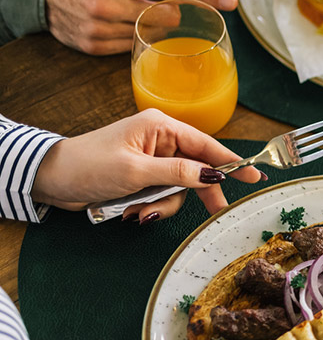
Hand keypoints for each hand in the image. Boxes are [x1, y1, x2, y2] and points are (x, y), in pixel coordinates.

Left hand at [30, 109, 263, 220]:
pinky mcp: (142, 177)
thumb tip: (213, 175)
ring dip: (162, 204)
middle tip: (214, 212)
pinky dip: (151, 206)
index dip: (232, 162)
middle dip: (197, 192)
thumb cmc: (88, 165)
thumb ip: (178, 173)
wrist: (50, 179)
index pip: (207, 145)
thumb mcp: (136, 171)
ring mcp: (151, 160)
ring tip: (138, 211)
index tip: (255, 176)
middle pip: (197, 169)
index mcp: (160, 127)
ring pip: (180, 187)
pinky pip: (162, 195)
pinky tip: (131, 211)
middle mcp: (160, 141)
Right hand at [45, 0, 237, 54]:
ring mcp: (100, 28)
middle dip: (175, 11)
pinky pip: (131, 47)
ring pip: (151, 35)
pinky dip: (135, 35)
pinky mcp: (93, 47)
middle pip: (166, 17)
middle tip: (165, 2)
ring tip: (132, 7)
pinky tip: (121, 21)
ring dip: (153, 24)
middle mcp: (108, 4)